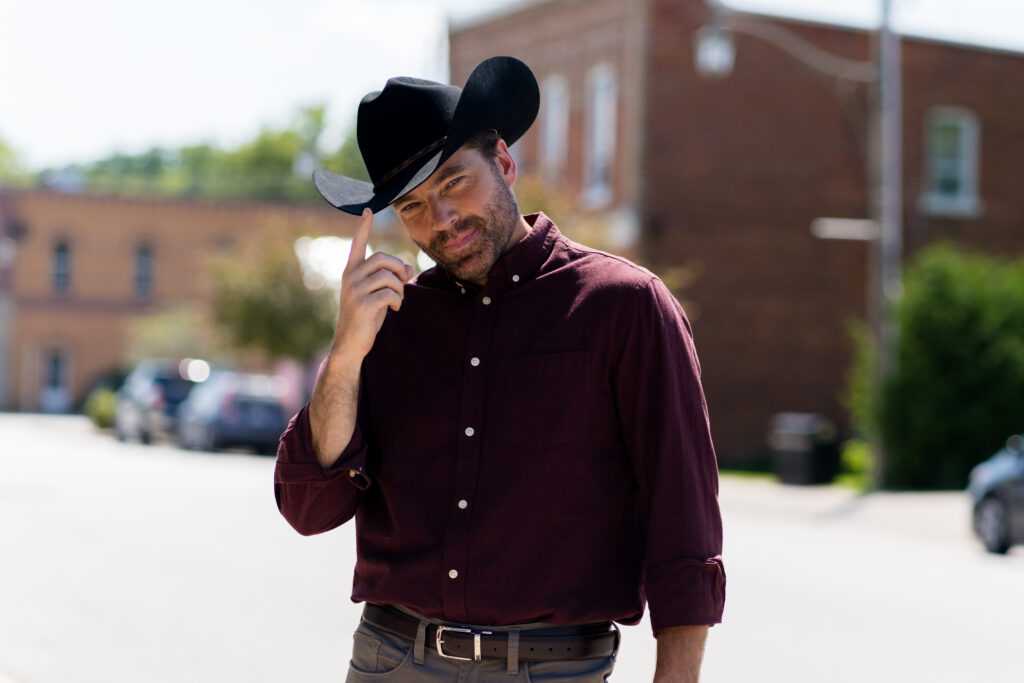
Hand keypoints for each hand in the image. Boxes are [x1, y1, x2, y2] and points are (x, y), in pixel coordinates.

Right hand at [333, 208, 413, 360]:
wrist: (350, 344)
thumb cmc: (366, 318)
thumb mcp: (378, 295)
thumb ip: (390, 280)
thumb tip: (409, 269)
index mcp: (351, 272)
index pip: (357, 245)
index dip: (363, 227)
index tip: (368, 210)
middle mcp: (350, 277)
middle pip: (383, 258)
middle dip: (399, 269)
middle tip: (403, 283)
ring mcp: (354, 290)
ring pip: (389, 276)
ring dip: (400, 288)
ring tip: (397, 301)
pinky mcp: (362, 303)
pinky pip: (390, 293)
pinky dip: (398, 301)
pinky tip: (394, 309)